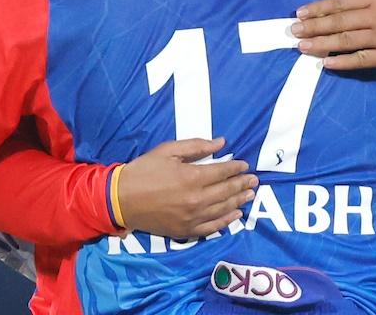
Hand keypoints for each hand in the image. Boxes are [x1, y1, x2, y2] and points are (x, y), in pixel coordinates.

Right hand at [117, 137, 257, 239]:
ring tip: (250, 195)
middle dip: (242, 184)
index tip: (244, 165)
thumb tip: (221, 143)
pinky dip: (226, 221)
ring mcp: (192, 218)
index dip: (236, 167)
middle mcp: (196, 199)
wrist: (121, 199)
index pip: (222, 172)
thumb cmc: (144, 171)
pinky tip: (235, 215)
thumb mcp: (168, 150)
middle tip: (254, 180)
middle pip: (227, 191)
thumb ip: (196, 147)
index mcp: (192, 177)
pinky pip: (212, 227)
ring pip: (223, 209)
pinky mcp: (185, 231)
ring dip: (239, 201)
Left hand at [292, 0, 375, 70]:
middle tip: (294, 31)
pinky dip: (343, 62)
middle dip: (314, 27)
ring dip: (322, 44)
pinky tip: (326, 63)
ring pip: (346, 41)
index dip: (318, 8)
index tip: (300, 13)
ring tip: (302, 47)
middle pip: (339, 22)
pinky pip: (361, 60)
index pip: (340, 2)